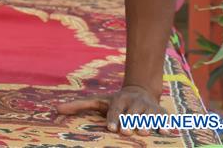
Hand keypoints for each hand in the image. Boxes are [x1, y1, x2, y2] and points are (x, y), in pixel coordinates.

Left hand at [56, 85, 172, 135]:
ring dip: (147, 123)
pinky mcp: (161, 112)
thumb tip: (55, 109)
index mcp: (118, 100)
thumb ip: (78, 105)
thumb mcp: (97, 102)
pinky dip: (166, 124)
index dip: (113, 118)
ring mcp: (148, 107)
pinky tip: (167, 132)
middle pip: (132, 113)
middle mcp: (134, 102)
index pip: (115, 110)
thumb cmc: (114, 102)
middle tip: (127, 131)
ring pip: (148, 115)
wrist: (139, 90)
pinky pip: (164, 118)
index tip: (112, 128)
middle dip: (129, 121)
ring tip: (144, 132)